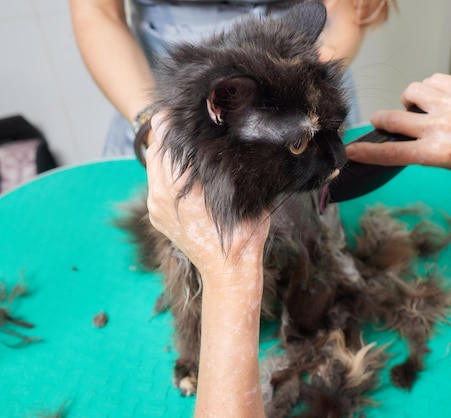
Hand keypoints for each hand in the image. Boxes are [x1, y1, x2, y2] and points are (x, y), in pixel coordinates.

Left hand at [145, 113, 269, 278]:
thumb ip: (228, 163)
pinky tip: (185, 172)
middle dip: (169, 134)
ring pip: (153, 166)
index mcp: (179, 184)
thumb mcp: (240, 191)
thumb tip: (229, 137)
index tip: (184, 110)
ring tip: (187, 145)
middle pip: (155, 148)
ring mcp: (154, 206)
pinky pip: (155, 184)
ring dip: (167, 154)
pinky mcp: (155, 215)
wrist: (229, 270)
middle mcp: (160, 193)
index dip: (171, 118)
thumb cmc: (243, 231)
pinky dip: (166, 173)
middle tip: (188, 123)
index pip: (164, 136)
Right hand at [347, 73, 450, 173]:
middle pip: (392, 118)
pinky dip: (430, 89)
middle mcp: (440, 127)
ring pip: (410, 93)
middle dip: (382, 120)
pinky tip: (441, 97)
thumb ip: (431, 153)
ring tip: (422, 107)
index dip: (367, 152)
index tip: (352, 150)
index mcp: (439, 153)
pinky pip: (430, 81)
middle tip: (385, 121)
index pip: (392, 153)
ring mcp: (449, 103)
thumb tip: (409, 142)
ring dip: (410, 101)